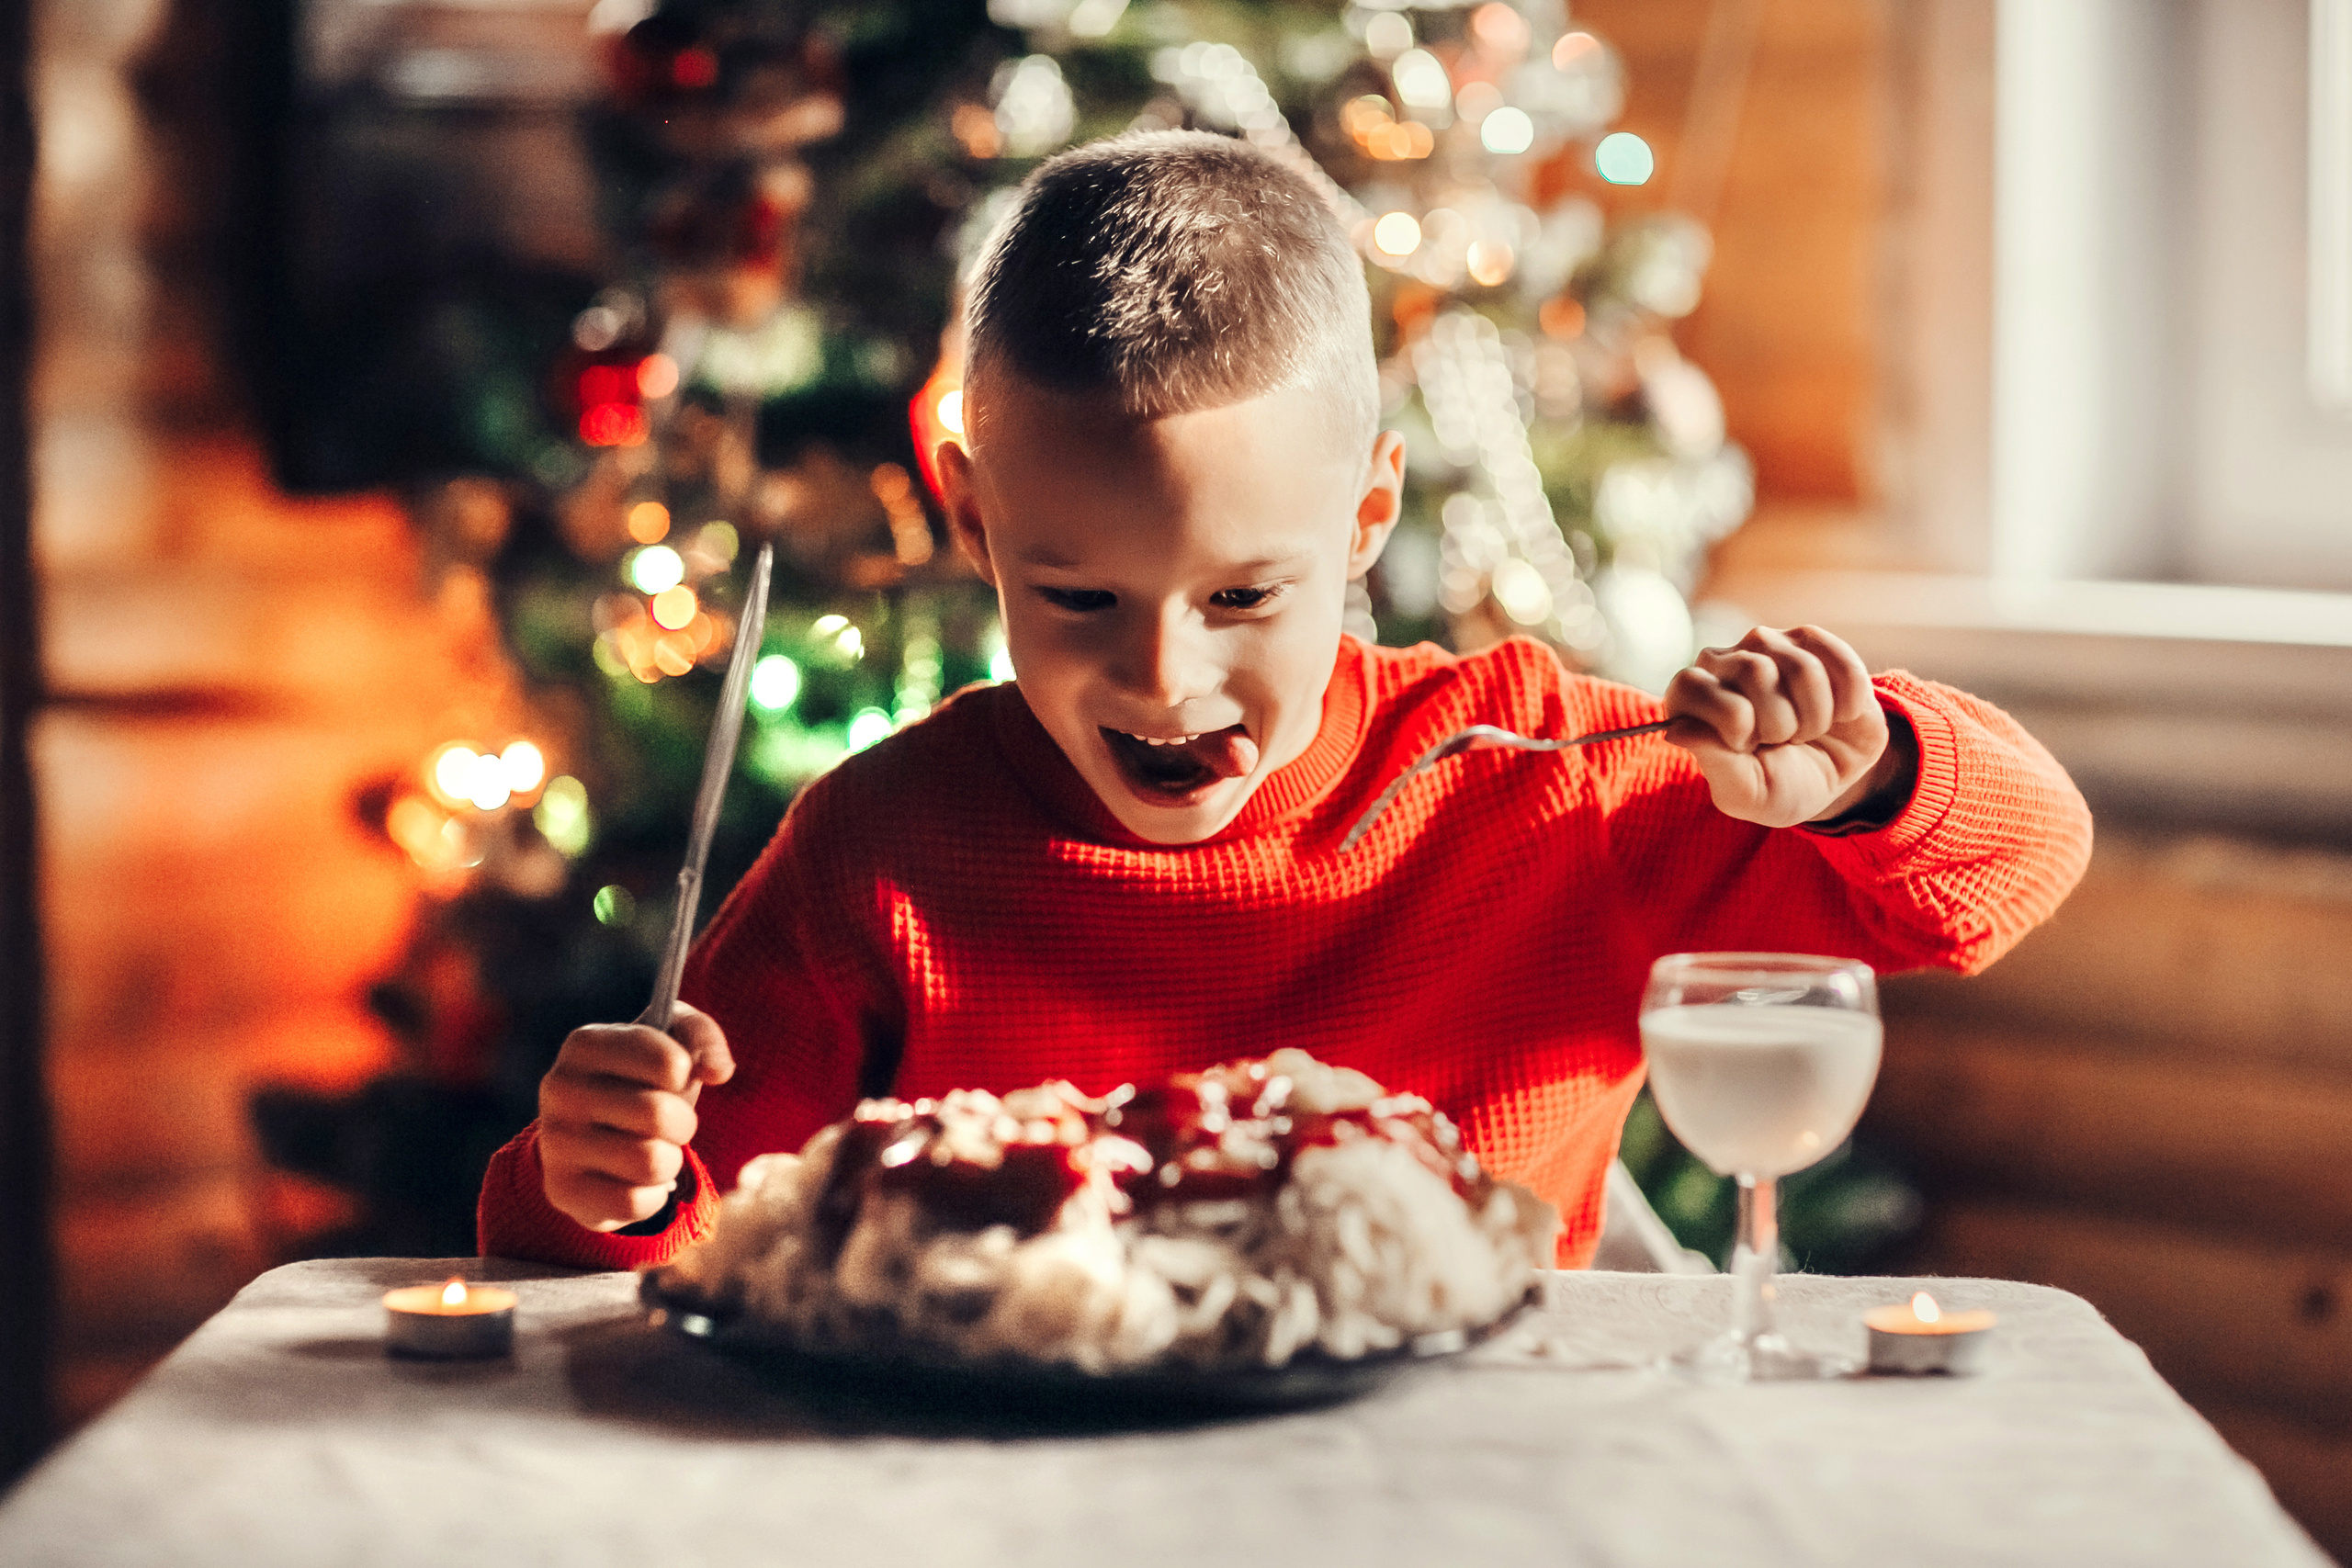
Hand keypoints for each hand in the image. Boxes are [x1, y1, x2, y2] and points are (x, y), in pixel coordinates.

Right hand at [537, 1003, 733, 1232]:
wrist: (591, 1134)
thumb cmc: (641, 1079)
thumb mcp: (672, 1040)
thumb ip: (702, 1037)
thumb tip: (718, 1071)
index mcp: (585, 1043)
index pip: (671, 1064)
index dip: (685, 1076)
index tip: (670, 1077)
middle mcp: (560, 1088)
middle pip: (660, 1116)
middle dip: (682, 1123)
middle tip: (666, 1122)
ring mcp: (554, 1141)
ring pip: (651, 1163)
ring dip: (668, 1161)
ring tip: (649, 1149)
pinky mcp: (561, 1190)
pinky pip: (634, 1203)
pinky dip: (650, 1196)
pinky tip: (632, 1180)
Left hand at [1661, 625, 1899, 828]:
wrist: (1833, 776)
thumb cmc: (1781, 784)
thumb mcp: (1746, 792)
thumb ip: (1715, 764)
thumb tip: (1676, 729)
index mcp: (1690, 699)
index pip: (1691, 686)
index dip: (1732, 724)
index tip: (1747, 748)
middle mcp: (1722, 662)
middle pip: (1754, 673)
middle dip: (1780, 724)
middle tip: (1781, 741)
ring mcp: (1767, 644)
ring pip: (1802, 667)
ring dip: (1816, 716)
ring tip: (1806, 730)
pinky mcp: (1811, 640)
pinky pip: (1839, 660)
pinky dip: (1848, 700)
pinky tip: (1839, 715)